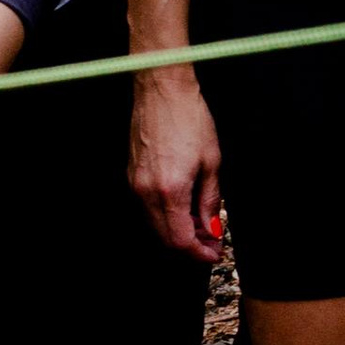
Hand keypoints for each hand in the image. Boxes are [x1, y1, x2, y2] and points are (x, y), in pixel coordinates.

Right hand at [129, 64, 224, 259]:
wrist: (162, 90)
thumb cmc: (189, 118)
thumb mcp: (211, 162)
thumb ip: (210, 200)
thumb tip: (212, 227)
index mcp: (169, 190)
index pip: (180, 240)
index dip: (198, 253)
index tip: (213, 253)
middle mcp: (146, 192)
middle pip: (165, 237)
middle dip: (190, 246)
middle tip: (212, 242)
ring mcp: (135, 184)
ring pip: (155, 224)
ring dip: (178, 231)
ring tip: (202, 225)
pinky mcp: (131, 175)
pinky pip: (148, 208)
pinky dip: (166, 216)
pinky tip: (185, 208)